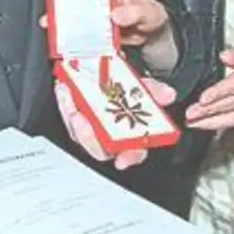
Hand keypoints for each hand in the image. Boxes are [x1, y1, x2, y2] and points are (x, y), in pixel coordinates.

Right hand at [36, 0, 171, 49]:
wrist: (158, 38)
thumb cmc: (154, 17)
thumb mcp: (150, 12)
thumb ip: (135, 12)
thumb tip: (116, 14)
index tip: (61, 2)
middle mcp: (102, 5)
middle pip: (79, 9)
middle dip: (62, 15)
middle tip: (49, 22)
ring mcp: (99, 23)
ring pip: (80, 27)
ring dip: (68, 33)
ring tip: (56, 39)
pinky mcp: (100, 39)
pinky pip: (88, 43)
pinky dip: (82, 48)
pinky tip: (75, 52)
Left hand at [55, 76, 176, 170]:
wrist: (107, 73)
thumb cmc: (128, 88)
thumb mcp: (143, 86)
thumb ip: (154, 91)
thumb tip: (167, 94)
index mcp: (132, 134)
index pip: (134, 153)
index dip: (130, 157)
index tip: (122, 160)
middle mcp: (111, 137)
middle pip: (100, 149)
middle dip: (89, 138)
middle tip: (82, 119)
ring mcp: (93, 130)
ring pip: (81, 135)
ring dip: (72, 118)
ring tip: (70, 98)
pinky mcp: (77, 120)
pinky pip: (69, 118)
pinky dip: (66, 104)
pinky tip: (65, 90)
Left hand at [184, 45, 233, 131]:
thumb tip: (225, 56)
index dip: (218, 93)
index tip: (204, 98)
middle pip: (229, 104)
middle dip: (208, 111)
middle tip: (190, 114)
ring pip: (231, 117)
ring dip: (211, 122)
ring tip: (193, 123)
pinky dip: (220, 126)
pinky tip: (206, 126)